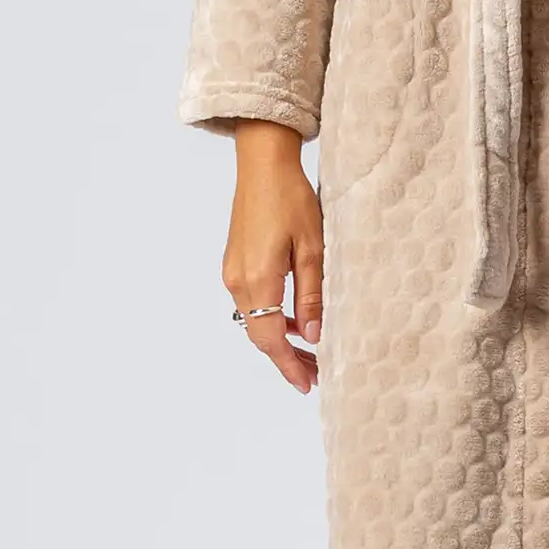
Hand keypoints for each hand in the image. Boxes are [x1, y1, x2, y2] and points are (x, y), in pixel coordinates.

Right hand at [221, 120, 322, 394]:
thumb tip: (313, 336)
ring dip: (279, 339)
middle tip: (315, 373)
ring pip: (254, 321)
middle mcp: (238, 281)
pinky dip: (270, 318)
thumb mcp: (312, 248)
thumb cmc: (291, 199)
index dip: (289, 365)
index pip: (271, 339)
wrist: (263, 164)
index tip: (307, 384)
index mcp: (258, 279)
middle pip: (260, 335)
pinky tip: (292, 319)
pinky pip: (251, 303)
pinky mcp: (234, 263)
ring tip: (309, 351)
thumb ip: (311, 295)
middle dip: (286, 357)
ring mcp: (232, 272)